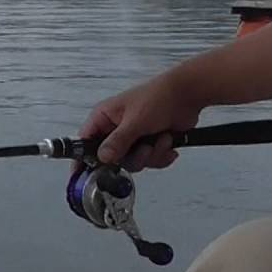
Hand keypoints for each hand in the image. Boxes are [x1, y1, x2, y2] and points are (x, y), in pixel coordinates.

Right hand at [80, 72, 203, 171]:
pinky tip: (167, 141)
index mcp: (104, 118)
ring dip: (151, 155)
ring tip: (160, 139)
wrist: (187, 95)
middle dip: (133, 157)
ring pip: (133, 162)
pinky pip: (149, 161)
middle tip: (144, 148)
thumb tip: (103, 157)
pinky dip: (161, 155)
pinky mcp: (149, 144)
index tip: (84, 176)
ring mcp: (133, 138)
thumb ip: (118, 142)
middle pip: (113, 159)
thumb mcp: (135, 121)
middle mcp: (116, 129)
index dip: (83, 160)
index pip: (85, 142)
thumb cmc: (158, 97)